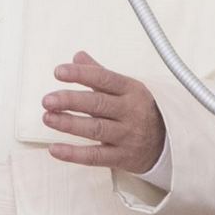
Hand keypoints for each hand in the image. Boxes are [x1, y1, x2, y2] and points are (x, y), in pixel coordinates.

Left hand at [41, 50, 165, 174]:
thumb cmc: (140, 110)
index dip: (81, 74)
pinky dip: (73, 154)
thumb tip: (77, 56)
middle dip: (70, 100)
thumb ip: (100, 73)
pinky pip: (95, 156)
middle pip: (97, 104)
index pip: (104, 79)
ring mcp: (127, 136)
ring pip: (95, 129)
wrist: (167, 142)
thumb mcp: (126, 88)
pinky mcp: (122, 157)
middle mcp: (130, 112)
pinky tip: (55, 149)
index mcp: (131, 90)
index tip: (59, 72)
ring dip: (69, 123)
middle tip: (47, 99)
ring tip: (48, 117)